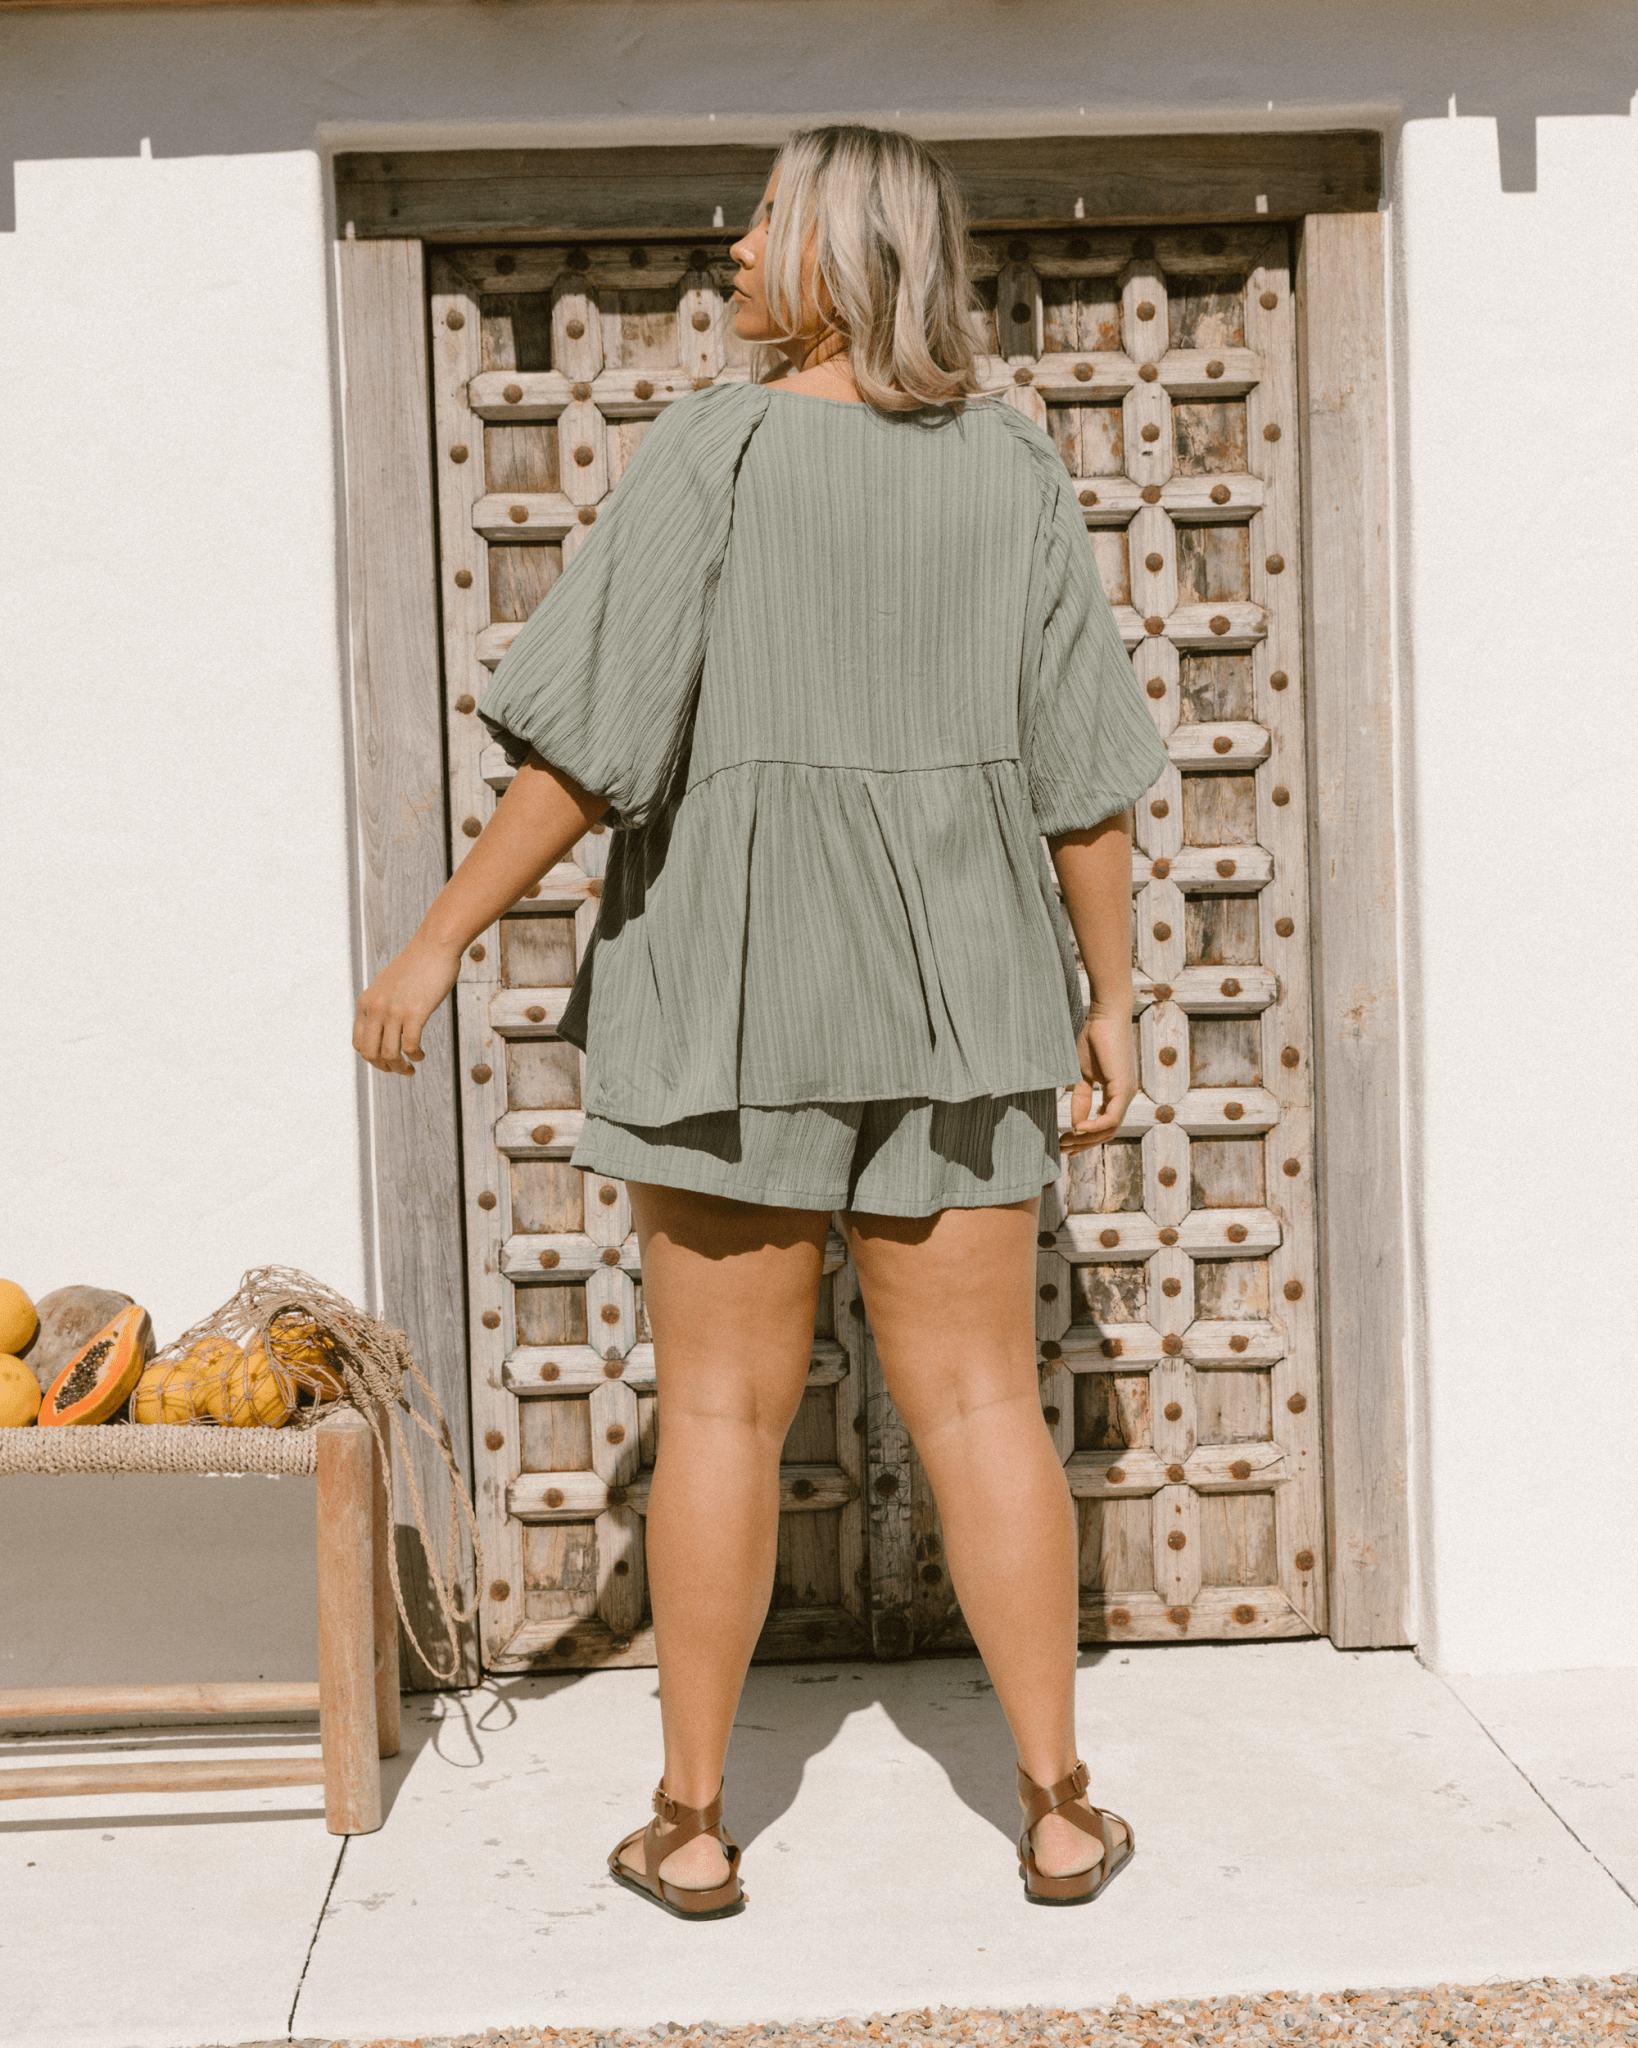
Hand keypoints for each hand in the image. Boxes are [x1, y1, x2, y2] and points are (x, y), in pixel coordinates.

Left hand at [353, 938, 460, 1076]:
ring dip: (401, 1068)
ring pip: (389, 1054)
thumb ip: (381, 1004)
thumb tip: (384, 1025)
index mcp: (366, 1003)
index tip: (387, 1061)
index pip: (359, 1043)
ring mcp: (394, 1011)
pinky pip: (410, 1046)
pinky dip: (415, 1056)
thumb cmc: (416, 965)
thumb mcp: (387, 984)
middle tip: (400, 1070)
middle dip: (385, 1068)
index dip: (372, 1059)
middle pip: (371, 1054)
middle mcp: (376, 1008)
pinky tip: (421, 1055)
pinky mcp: (415, 1012)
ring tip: (411, 1068)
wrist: (433, 946)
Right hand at [1061, 1012, 1137, 1154]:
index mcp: (1116, 1094)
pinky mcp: (1123, 1088)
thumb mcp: (1082, 1075)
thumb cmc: (1093, 1039)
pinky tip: (1077, 1128)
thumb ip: (1080, 1098)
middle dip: (1083, 1144)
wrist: (1104, 1016)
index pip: (1104, 1126)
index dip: (1085, 1139)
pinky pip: (1111, 1117)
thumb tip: (1075, 1123)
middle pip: (1107, 1133)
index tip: (1065, 1143)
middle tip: (1061, 1149)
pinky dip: (1094, 1126)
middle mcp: (1124, 1097)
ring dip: (1087, 1138)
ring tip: (1066, 1141)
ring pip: (1109, 1129)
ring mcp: (1126, 1093)